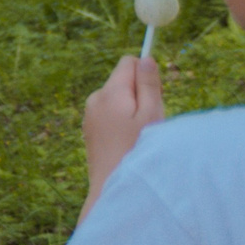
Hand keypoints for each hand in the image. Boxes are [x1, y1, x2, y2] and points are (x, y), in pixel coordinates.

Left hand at [81, 54, 164, 210]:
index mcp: (110, 91)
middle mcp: (95, 98)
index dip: (146, 74)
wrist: (111, 186)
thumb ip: (148, 85)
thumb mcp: (151, 115)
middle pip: (123, 82)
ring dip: (132, 111)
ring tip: (138, 135)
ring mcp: (89, 114)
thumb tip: (146, 59)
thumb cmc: (137, 150)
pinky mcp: (89, 128)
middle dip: (140, 95)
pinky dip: (122, 122)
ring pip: (118, 100)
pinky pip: (110, 115)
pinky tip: (127, 143)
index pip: (128, 62)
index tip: (155, 95)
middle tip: (149, 121)